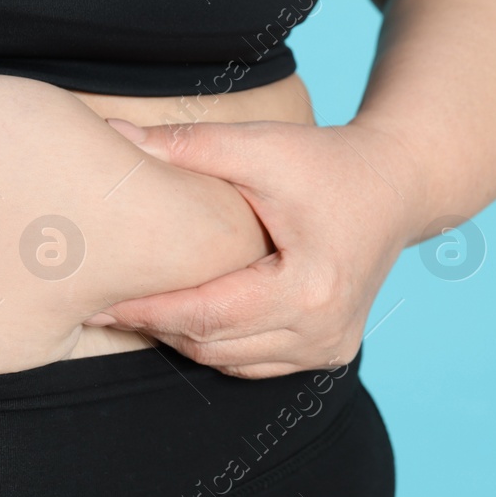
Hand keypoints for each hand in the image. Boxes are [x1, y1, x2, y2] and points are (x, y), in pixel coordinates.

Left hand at [86, 119, 426, 378]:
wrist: (397, 185)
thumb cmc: (325, 161)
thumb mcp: (259, 146)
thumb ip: (187, 145)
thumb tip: (114, 133)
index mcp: (309, 289)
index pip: (207, 315)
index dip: (148, 311)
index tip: (97, 302)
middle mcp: (323, 331)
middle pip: (214, 345)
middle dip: (155, 327)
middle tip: (99, 309)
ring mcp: (330, 347)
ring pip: (230, 361)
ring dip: (181, 339)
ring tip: (132, 310)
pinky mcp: (329, 350)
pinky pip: (254, 362)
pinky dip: (215, 345)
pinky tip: (180, 316)